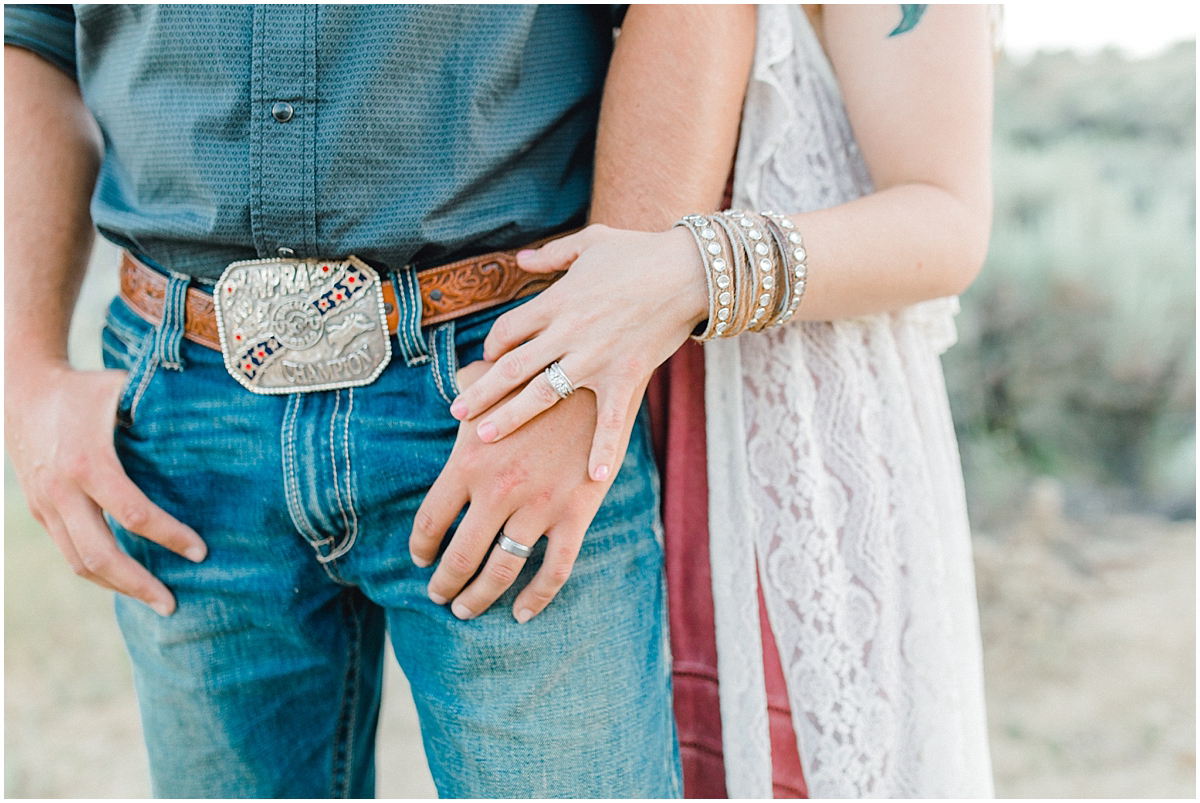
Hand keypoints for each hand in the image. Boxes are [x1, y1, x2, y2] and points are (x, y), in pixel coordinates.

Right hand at [4, 364, 206, 614]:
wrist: (21, 388)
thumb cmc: (86, 389)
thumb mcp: (123, 391)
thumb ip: (162, 412)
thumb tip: (219, 424)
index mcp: (88, 463)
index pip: (134, 514)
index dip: (169, 536)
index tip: (200, 552)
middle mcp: (61, 491)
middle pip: (100, 556)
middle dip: (139, 585)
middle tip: (174, 605)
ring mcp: (45, 506)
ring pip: (80, 564)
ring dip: (118, 587)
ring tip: (155, 600)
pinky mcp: (39, 512)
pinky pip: (69, 553)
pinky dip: (99, 571)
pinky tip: (128, 580)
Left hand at [410, 359, 639, 622]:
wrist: (598, 378)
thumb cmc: (539, 378)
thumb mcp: (493, 379)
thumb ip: (468, 390)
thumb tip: (458, 387)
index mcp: (469, 461)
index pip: (431, 520)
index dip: (421, 548)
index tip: (419, 560)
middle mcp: (498, 490)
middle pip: (460, 556)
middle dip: (444, 583)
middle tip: (438, 595)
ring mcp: (538, 506)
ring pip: (501, 570)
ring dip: (478, 598)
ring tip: (466, 609)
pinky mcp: (575, 514)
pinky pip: (554, 570)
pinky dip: (536, 598)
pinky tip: (521, 613)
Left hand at [448, 223, 706, 480]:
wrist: (688, 270)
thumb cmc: (641, 251)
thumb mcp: (591, 242)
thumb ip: (552, 254)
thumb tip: (521, 259)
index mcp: (556, 301)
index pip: (509, 329)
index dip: (493, 345)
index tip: (488, 359)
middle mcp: (568, 333)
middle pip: (512, 367)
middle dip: (481, 390)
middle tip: (456, 413)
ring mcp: (595, 358)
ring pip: (542, 393)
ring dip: (510, 416)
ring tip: (483, 436)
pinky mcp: (625, 376)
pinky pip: (610, 420)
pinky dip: (603, 449)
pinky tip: (594, 477)